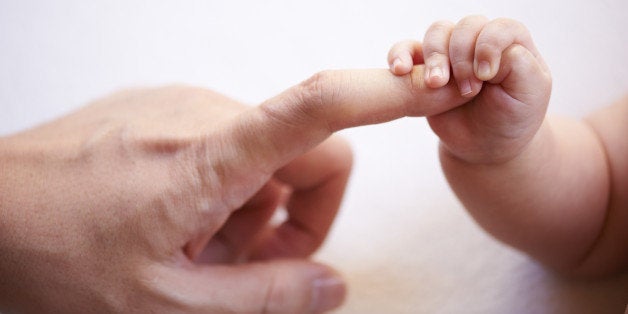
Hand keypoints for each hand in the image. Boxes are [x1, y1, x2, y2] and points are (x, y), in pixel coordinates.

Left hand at [0, 67, 465, 312]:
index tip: (432, 87)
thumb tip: (331, 286)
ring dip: (257, 213)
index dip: (384, 94)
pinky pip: (232, 148)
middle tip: (253, 270)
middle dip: (300, 220)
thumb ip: (263, 300)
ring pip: (270, 158)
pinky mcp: (168, 112)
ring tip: (201, 253)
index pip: (318, 107)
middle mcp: (207, 116)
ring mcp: (185, 110)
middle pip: (310, 157)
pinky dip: (228, 193)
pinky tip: (182, 226)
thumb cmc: (54, 256)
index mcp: (213, 157)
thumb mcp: (168, 304)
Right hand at [388, 15, 551, 163]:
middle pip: (465, 27)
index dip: (488, 47)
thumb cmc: (511, 117)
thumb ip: (517, 63)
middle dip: (461, 58)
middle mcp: (480, 42)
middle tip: (466, 91)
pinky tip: (400, 70)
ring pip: (437, 33)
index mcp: (510, 43)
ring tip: (435, 85)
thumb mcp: (528, 92)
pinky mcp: (425, 68)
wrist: (485, 146)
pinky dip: (400, 55)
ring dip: (435, 57)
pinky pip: (406, 49)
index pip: (497, 28)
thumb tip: (484, 50)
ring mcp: (451, 54)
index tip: (486, 77)